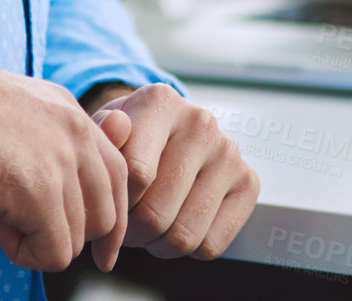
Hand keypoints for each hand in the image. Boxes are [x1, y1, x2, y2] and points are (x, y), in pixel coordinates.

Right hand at [0, 47, 129, 272]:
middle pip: (107, 213)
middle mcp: (75, 130)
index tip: (99, 248)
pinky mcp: (39, 193)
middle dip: (74, 236)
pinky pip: (53, 254)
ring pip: (77, 238)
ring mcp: (60, 160)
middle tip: (29, 232)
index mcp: (68, 109)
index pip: (119, 173)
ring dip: (36, 239)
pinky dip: (22, 252)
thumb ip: (47, 140)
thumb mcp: (9, 110)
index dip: (110, 217)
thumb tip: (66, 193)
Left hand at [88, 83, 258, 260]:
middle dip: (131, 232)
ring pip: (184, 236)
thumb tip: (116, 126)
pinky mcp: (249, 183)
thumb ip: (102, 134)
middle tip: (125, 224)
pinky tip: (175, 224)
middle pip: (156, 213)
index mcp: (161, 101)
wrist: (166, 135)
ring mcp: (229, 153)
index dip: (116, 203)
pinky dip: (187, 250)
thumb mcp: (105, 132)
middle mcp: (201, 122)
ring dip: (156, 244)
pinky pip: (211, 246)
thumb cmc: (128, 139)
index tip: (109, 204)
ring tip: (147, 226)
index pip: (136, 175)